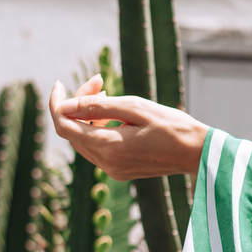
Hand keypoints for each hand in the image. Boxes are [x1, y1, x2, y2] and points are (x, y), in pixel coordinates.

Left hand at [49, 74, 207, 180]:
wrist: (195, 153)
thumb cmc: (170, 125)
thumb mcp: (134, 106)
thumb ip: (97, 105)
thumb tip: (65, 105)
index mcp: (109, 148)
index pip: (64, 127)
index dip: (56, 104)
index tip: (59, 83)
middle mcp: (107, 164)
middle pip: (73, 132)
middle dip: (76, 104)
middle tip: (97, 80)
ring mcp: (113, 170)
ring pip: (84, 139)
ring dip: (87, 115)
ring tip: (106, 91)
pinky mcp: (119, 171)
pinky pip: (97, 147)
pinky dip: (98, 127)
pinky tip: (113, 114)